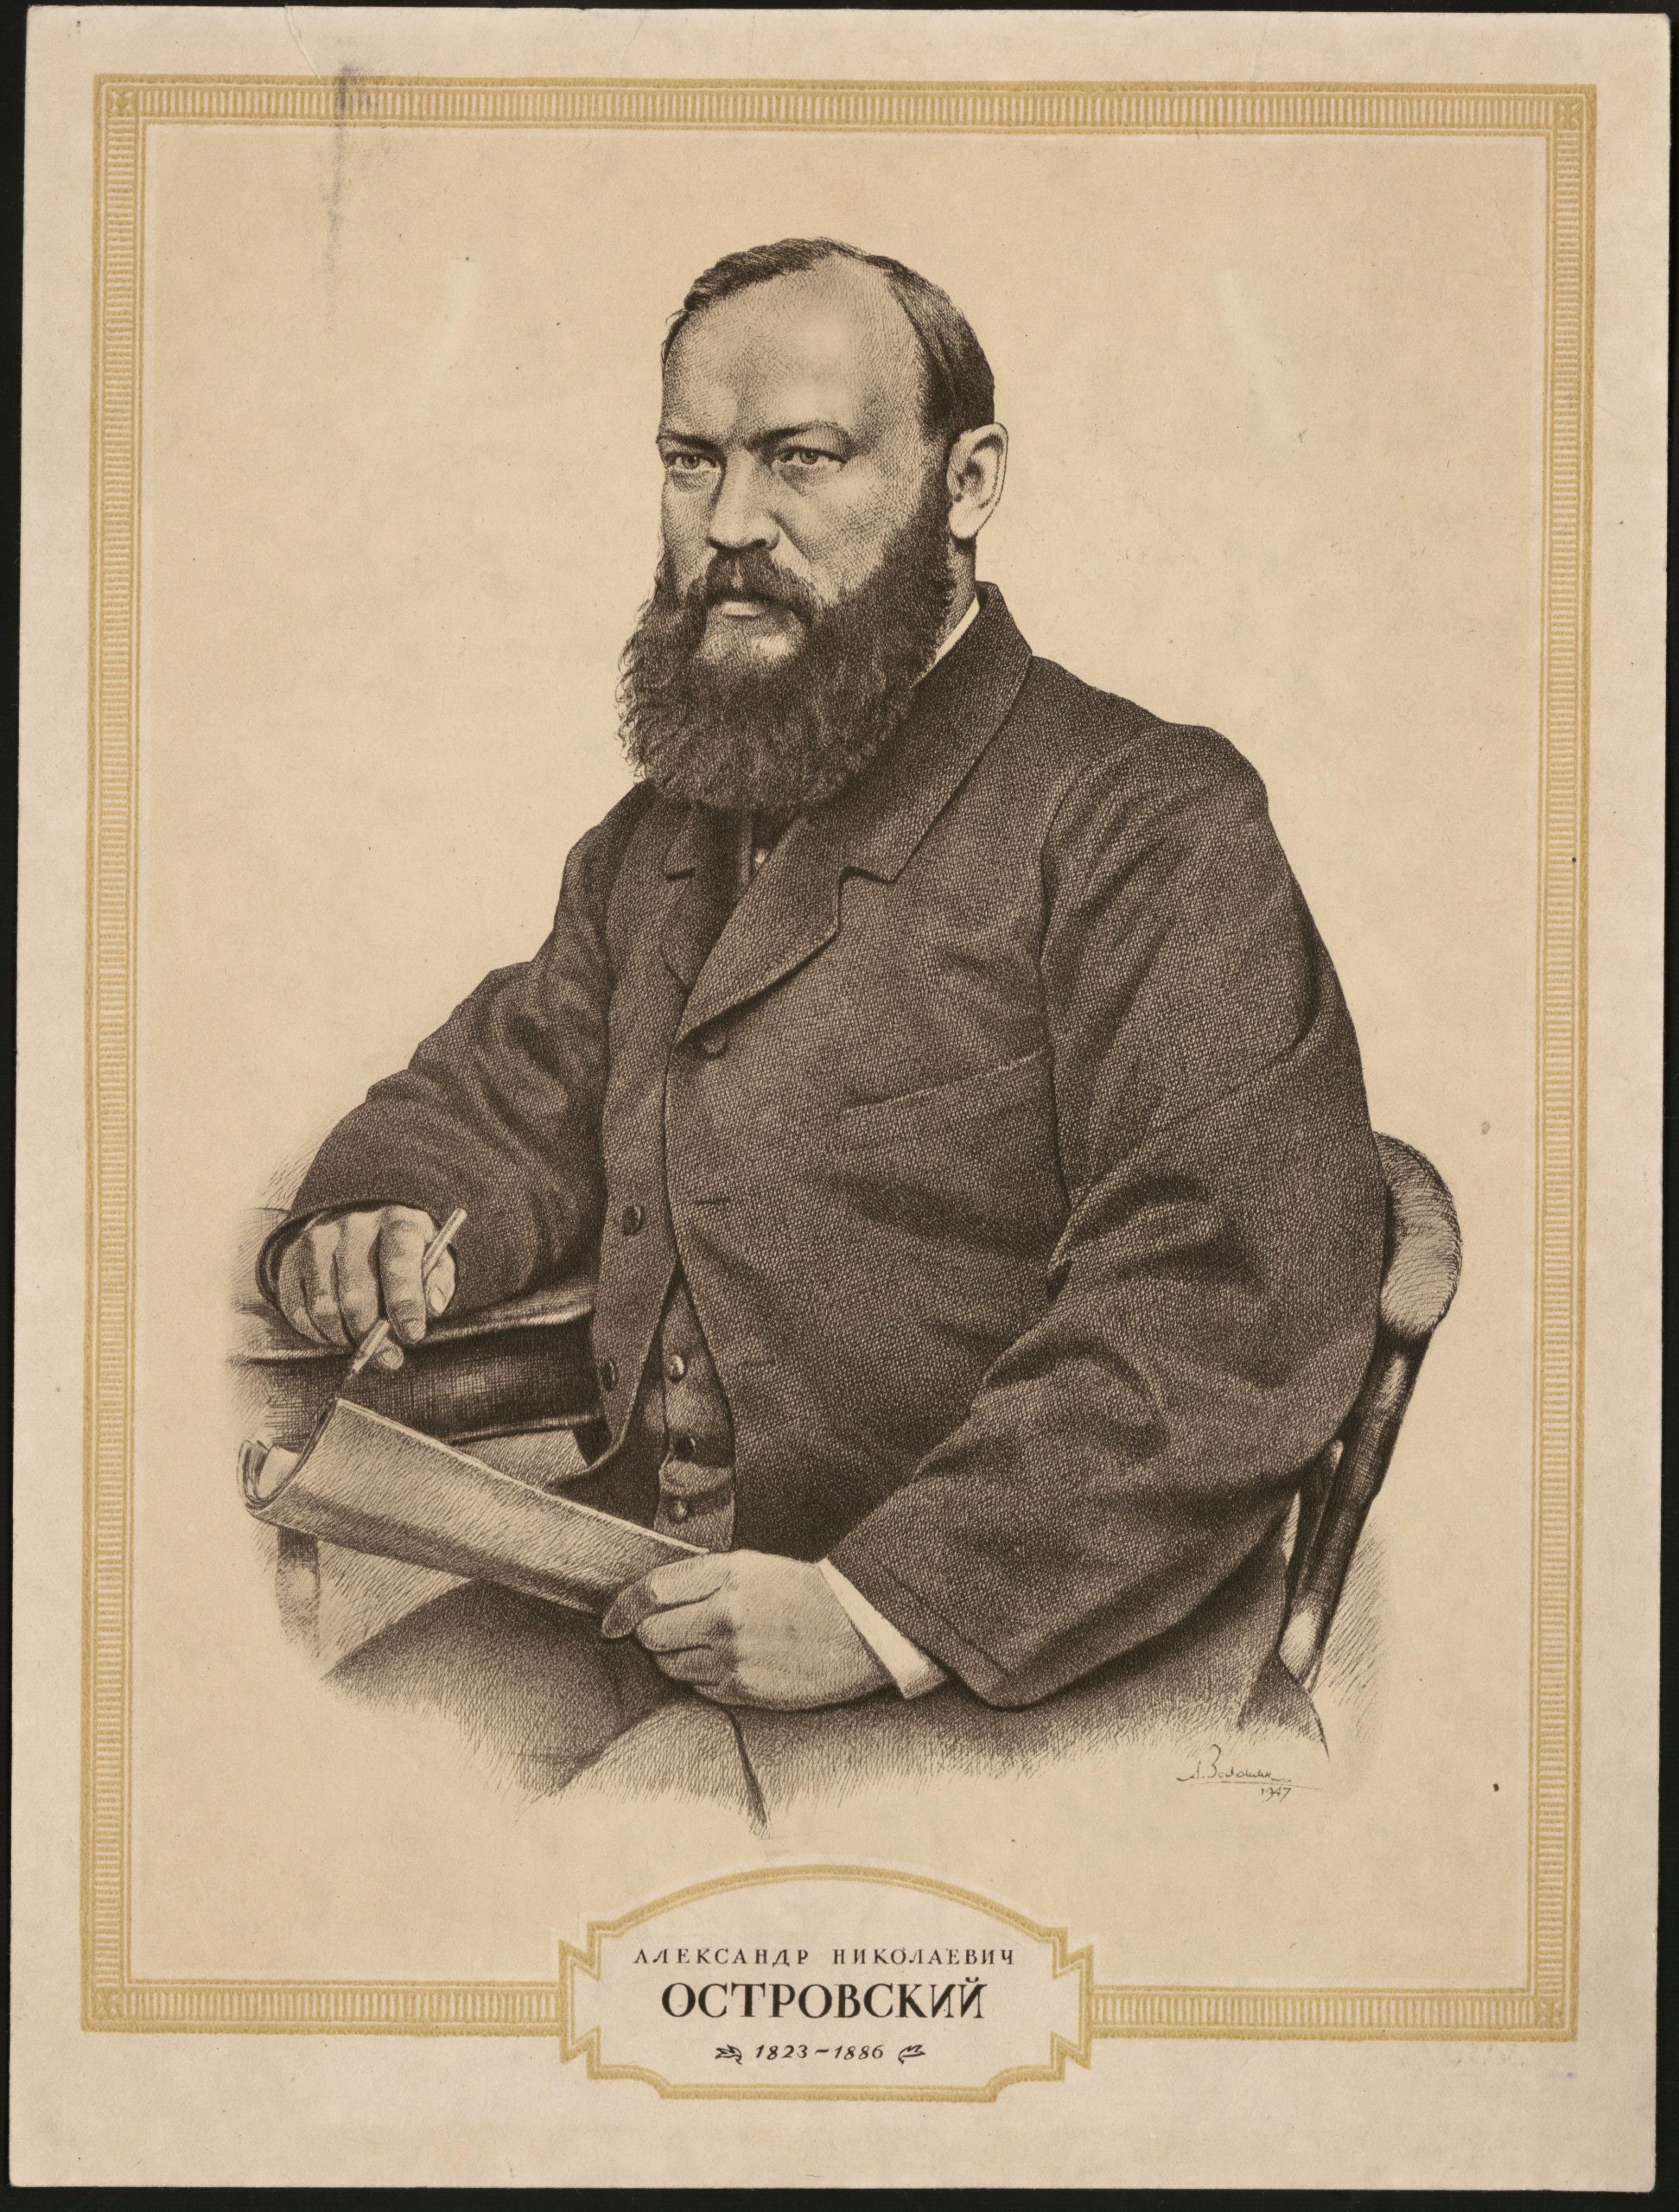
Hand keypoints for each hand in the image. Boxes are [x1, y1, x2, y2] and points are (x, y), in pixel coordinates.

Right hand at [274, 1205, 455, 1370]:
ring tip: (363, 1344)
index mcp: (396, 1221)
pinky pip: (298, 1311)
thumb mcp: (433, 1256)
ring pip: (325, 1308)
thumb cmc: (402, 1251)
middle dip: (373, 1335)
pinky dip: (318, 1334)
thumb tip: (433, 1306)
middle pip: (356, 1294)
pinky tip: (337, 1334)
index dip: (405, 1302)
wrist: (358, 1224)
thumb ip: (438, 1281)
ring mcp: (317, 1240)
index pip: (399, 1262)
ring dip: (345, 1338)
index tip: (413, 1335)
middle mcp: (353, 1225)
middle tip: (389, 1357)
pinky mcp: (291, 1260)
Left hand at [600, 1551, 891, 1709]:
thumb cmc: (802, 1592)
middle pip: (651, 1633)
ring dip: (675, 1657)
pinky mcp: (742, 1689)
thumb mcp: (752, 1566)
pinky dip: (702, 1676)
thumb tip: (651, 1599)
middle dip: (650, 1633)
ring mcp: (733, 1656)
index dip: (622, 1607)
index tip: (611, 1620)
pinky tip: (729, 1662)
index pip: (651, 1591)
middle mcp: (725, 1615)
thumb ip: (701, 1578)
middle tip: (668, 1630)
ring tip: (707, 1645)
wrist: (855, 1628)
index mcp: (726, 1574)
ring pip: (669, 1665)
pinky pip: (697, 1686)